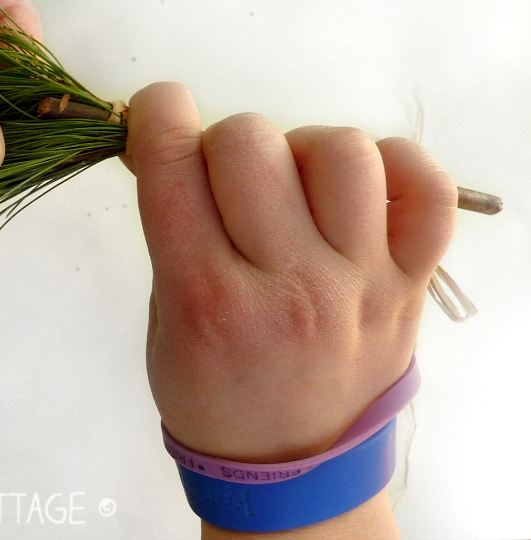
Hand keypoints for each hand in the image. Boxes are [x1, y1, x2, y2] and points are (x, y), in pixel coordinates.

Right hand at [125, 82, 456, 464]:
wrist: (290, 467)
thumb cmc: (210, 393)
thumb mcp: (163, 316)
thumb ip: (168, 224)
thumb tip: (165, 137)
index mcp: (208, 299)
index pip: (173, 163)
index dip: (156, 114)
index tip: (158, 115)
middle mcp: (290, 284)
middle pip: (247, 140)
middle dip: (219, 143)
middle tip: (223, 184)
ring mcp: (361, 281)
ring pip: (339, 150)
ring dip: (299, 151)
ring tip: (291, 188)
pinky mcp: (411, 282)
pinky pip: (426, 188)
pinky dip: (393, 164)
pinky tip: (357, 189)